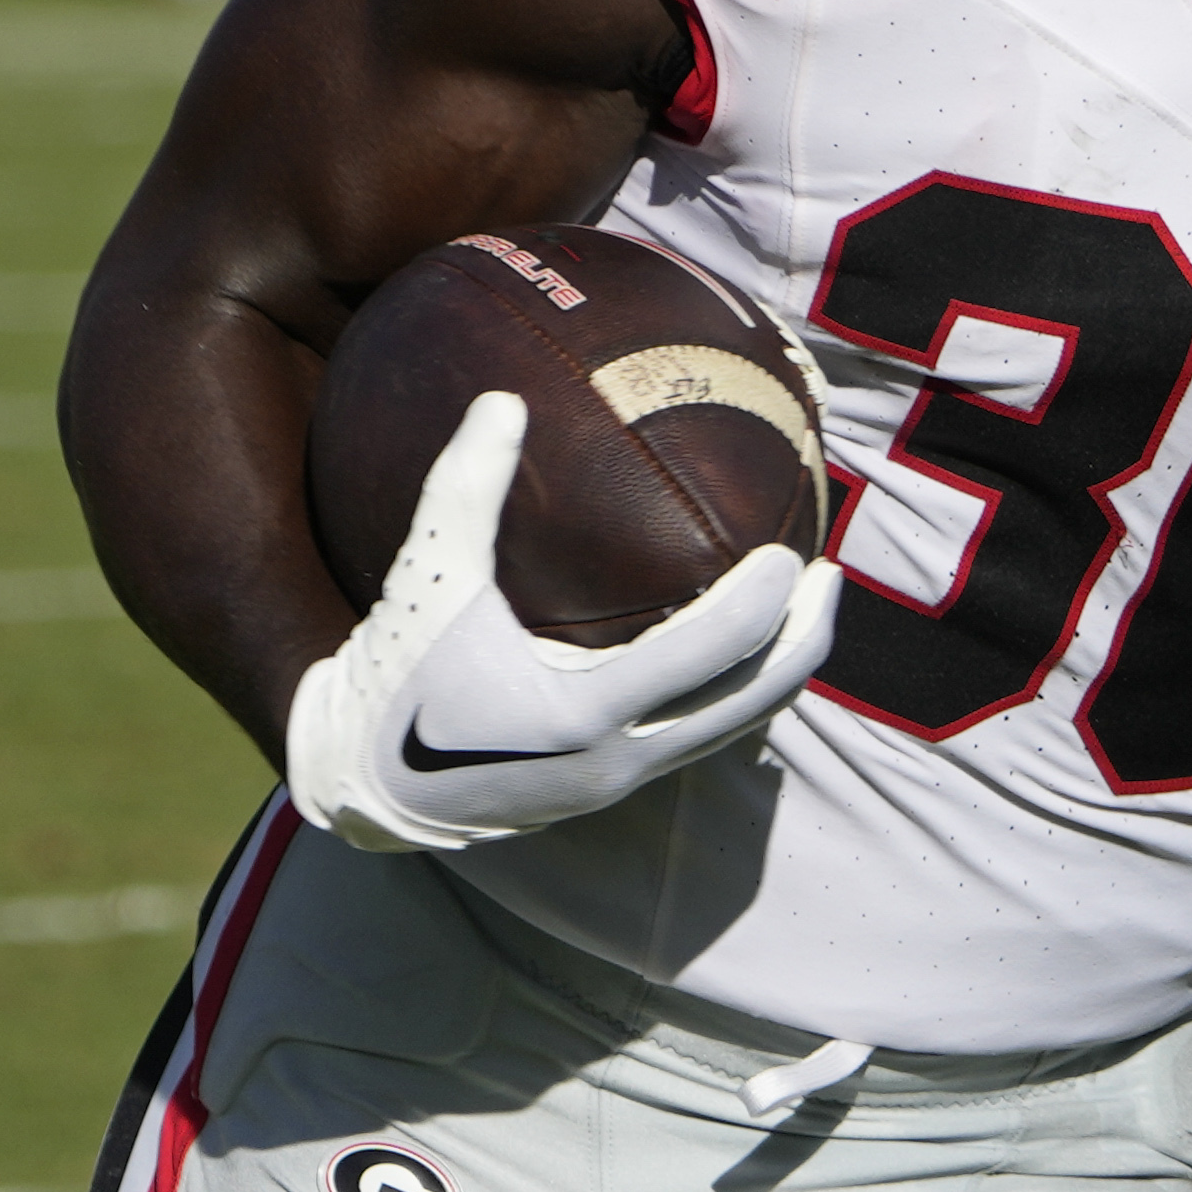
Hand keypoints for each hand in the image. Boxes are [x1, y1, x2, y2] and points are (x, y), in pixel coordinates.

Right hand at [284, 393, 842, 853]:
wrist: (359, 787)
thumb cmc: (393, 677)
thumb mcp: (427, 580)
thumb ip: (464, 489)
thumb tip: (502, 398)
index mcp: (582, 713)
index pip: (711, 656)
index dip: (764, 606)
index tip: (791, 552)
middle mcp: (616, 760)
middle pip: (754, 703)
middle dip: (805, 641)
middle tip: (831, 575)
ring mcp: (619, 785)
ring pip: (734, 730)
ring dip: (777, 671)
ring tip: (806, 607)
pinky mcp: (610, 792)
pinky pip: (698, 740)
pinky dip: (733, 693)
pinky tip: (739, 646)